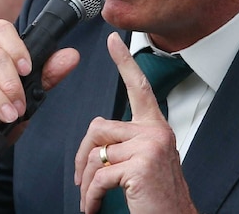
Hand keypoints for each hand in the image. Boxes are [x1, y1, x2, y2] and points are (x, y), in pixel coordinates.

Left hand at [74, 32, 195, 213]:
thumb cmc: (157, 197)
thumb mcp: (143, 162)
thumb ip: (125, 142)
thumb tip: (96, 137)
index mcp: (155, 128)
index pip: (138, 89)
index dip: (125, 63)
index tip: (113, 42)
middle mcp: (155, 132)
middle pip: (98, 129)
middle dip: (83, 157)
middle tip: (82, 180)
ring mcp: (149, 147)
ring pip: (95, 155)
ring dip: (87, 182)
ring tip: (91, 198)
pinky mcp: (140, 166)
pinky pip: (99, 176)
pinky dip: (91, 196)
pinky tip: (93, 206)